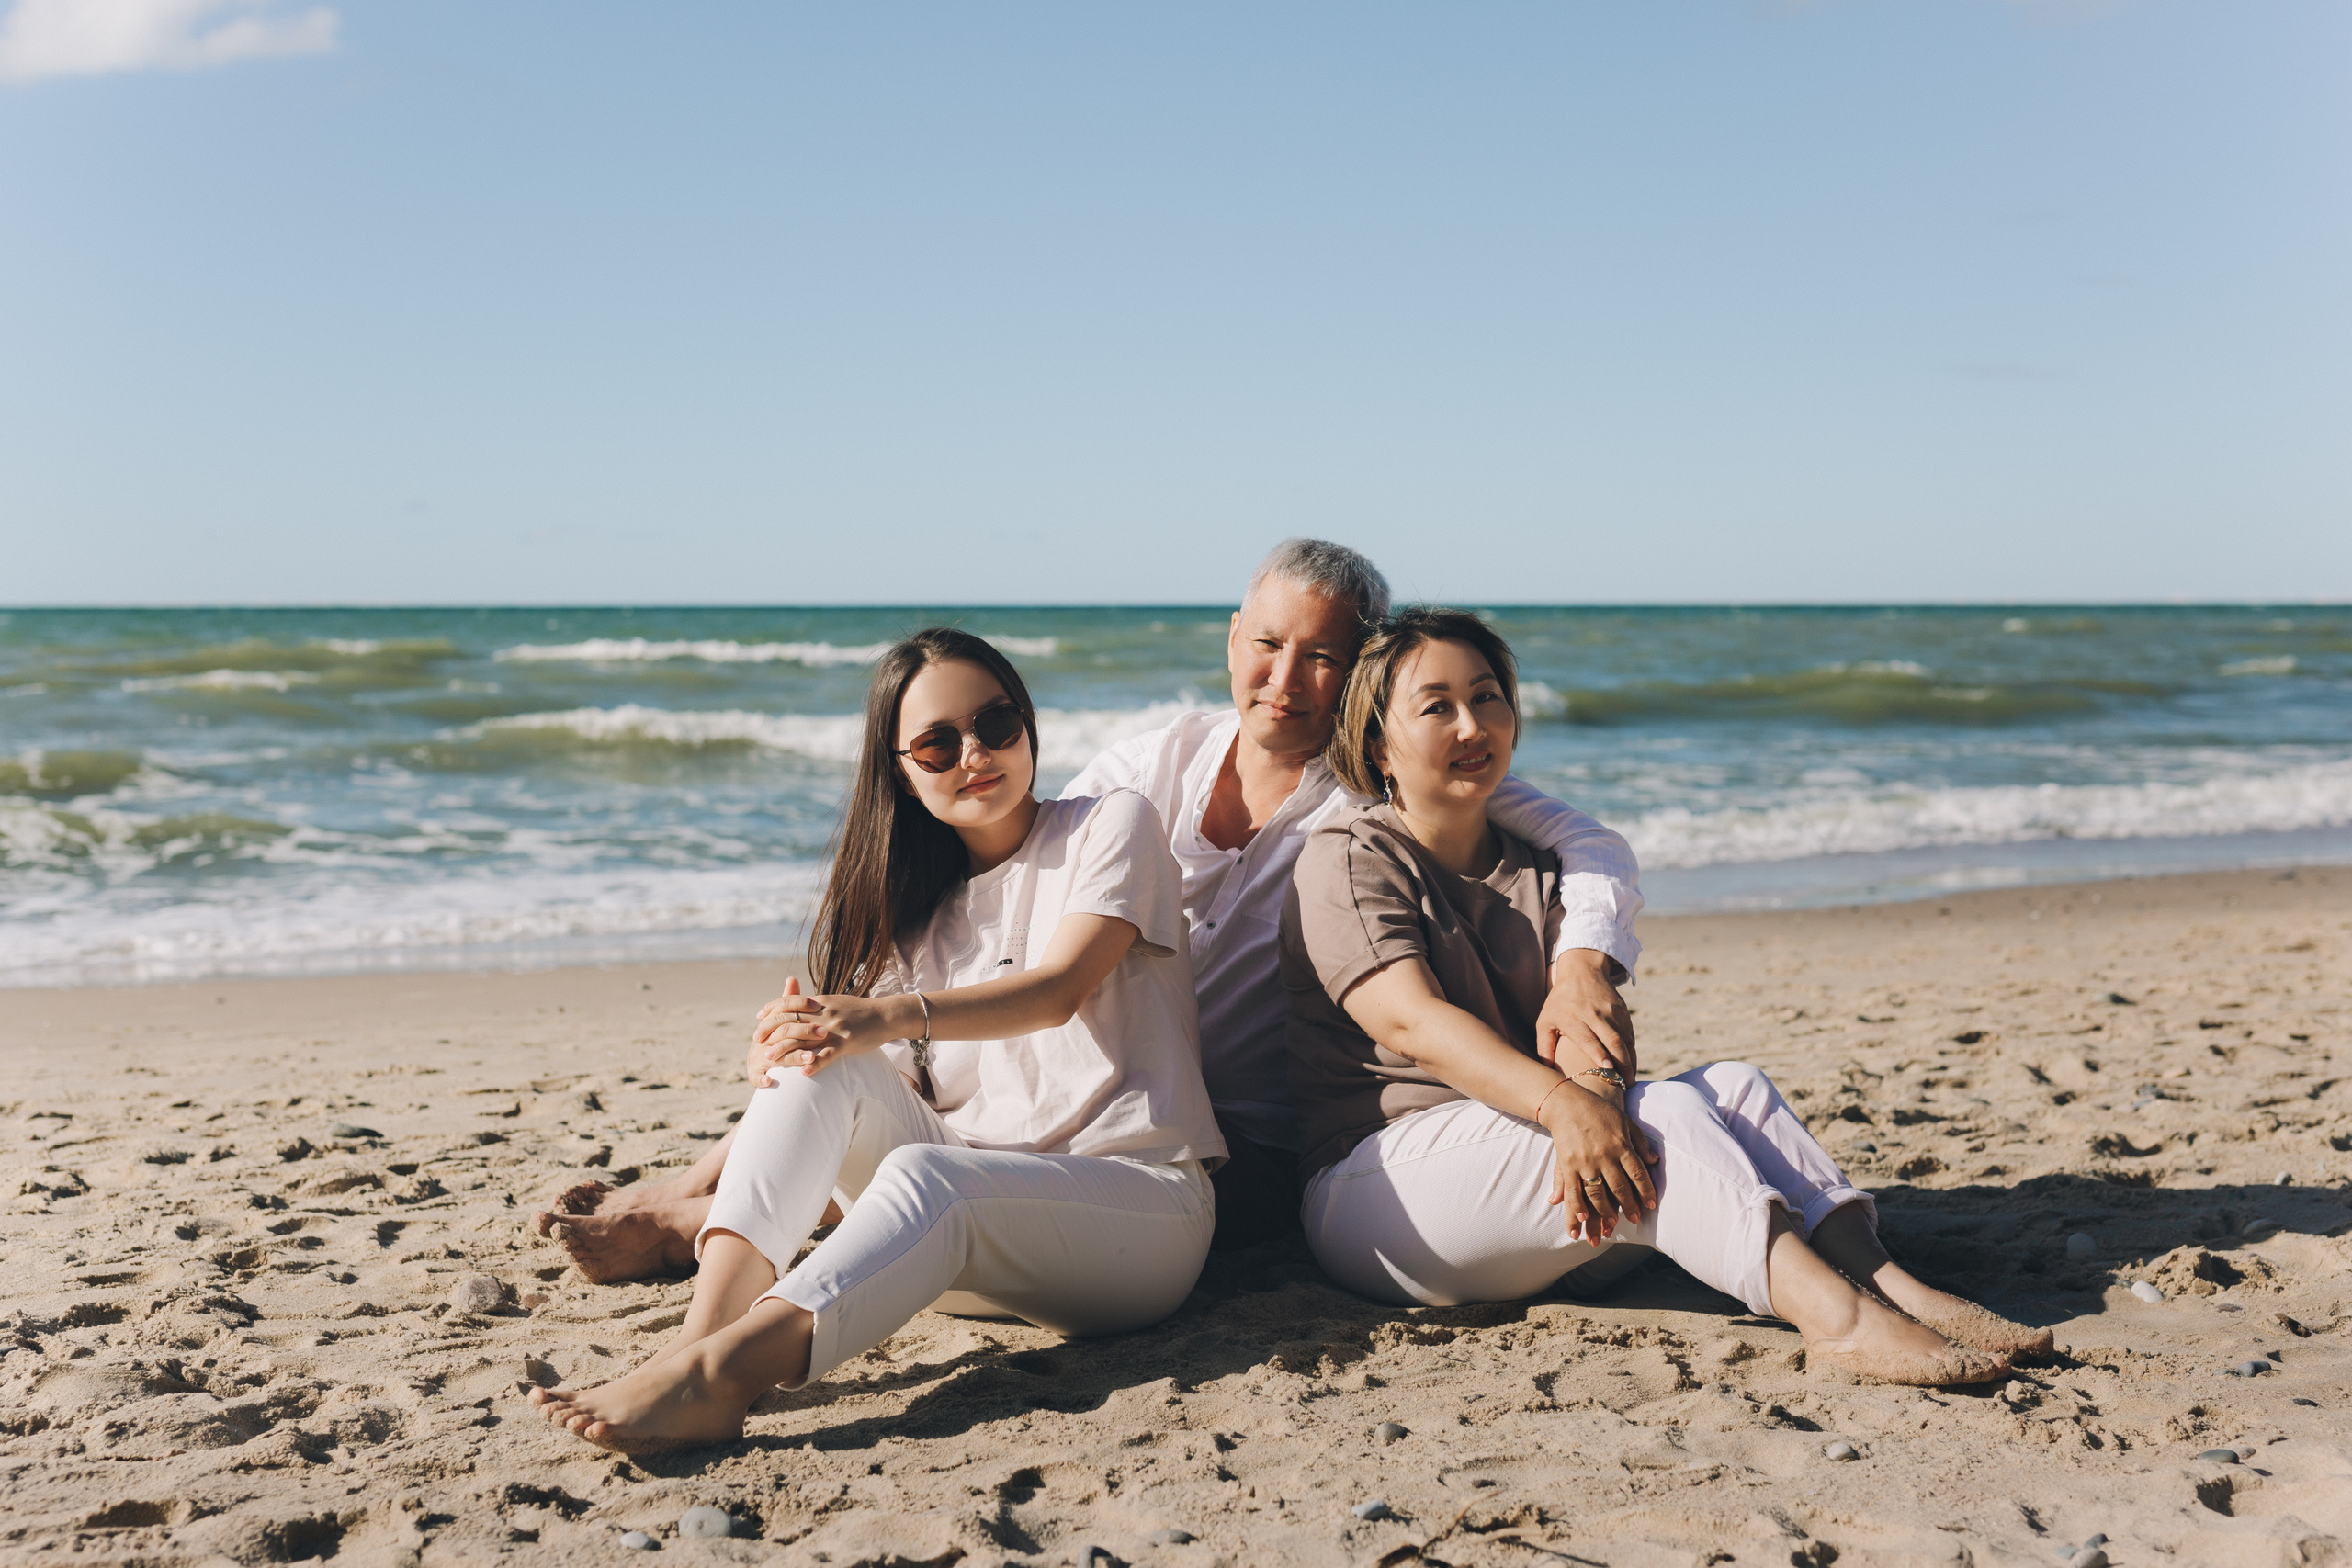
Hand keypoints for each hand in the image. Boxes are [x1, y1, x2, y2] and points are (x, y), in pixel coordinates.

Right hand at [747, 979, 808, 1084]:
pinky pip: (757, 1077)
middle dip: (804, 1032)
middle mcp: (762, 1038)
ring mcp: (758, 1056)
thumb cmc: (778, 1039)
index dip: (799, 1004)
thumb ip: (789, 1001)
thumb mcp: (785, 1020)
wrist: (761, 1065)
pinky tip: (771, 1082)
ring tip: (811, 1058)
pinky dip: (762, 1079)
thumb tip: (792, 978)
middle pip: (783, 1031)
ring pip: (776, 1055)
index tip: (817, 1004)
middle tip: (824, 1033)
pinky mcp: (755, 1073)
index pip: (782, 1008)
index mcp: (769, 1023)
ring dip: (794, 1056)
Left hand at [752, 982, 904, 1076]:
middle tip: (758, 1044)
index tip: (759, 1019)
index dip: (771, 1010)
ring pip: (803, 1040)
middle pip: (790, 1021)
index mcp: (819, 1002)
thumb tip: (799, 1007)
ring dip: (784, 1051)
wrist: (886, 1014)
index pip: (788, 1003)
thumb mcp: (836, 1003)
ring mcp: (834, 1029)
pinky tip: (802, 1073)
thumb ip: (817, 1006)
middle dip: (771, 1033)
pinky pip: (827, 1055)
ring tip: (769, 1061)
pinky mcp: (847, 1042)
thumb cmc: (861, 1011)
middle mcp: (823, 1014)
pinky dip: (813, 1064)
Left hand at [1538, 949, 1634, 1079]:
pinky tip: (1631, 1064)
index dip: (1599, 1053)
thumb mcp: (1545, 1021)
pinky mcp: (1622, 1010)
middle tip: (1626, 1084)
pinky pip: (1629, 1034)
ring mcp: (1610, 1012)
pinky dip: (1632, 1050)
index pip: (1588, 1038)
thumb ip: (1544, 1046)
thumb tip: (1546, 1072)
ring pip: (1625, 1038)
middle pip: (1612, 1040)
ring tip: (1630, 1080)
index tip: (1608, 1069)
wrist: (1582, 970)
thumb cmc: (1559, 1002)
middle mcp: (1594, 1014)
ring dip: (1630, 1060)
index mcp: (1573, 1018)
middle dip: (1621, 1063)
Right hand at [1539, 1078, 1658, 1242]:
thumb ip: (1640, 1142)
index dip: (1646, 1190)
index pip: (1637, 1173)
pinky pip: (1574, 1189)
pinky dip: (1577, 1205)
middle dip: (1629, 1205)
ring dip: (1605, 1211)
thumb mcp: (1625, 1122)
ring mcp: (1585, 1161)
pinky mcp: (1567, 1164)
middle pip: (1620, 1187)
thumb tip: (1654, 1161)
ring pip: (1597, 1192)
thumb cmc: (1599, 1111)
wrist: (1566, 1102)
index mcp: (1621, 1145)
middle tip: (1635, 1219)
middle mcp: (1604, 1155)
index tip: (1651, 1205)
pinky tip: (1582, 1217)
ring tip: (1612, 1224)